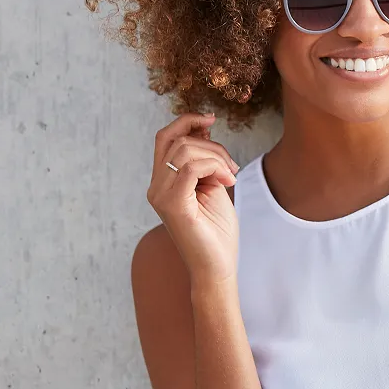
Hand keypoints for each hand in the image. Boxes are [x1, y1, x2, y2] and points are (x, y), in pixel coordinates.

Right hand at [147, 112, 240, 285]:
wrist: (216, 267)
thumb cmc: (216, 232)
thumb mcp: (213, 185)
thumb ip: (205, 160)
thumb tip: (204, 129)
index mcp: (163, 182)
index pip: (165, 137)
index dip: (187, 122)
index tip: (211, 120)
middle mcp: (156, 187)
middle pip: (176, 139)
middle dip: (212, 144)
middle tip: (231, 166)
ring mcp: (161, 196)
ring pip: (184, 150)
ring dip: (216, 157)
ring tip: (230, 177)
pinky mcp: (173, 205)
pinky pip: (190, 168)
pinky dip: (214, 167)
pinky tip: (227, 182)